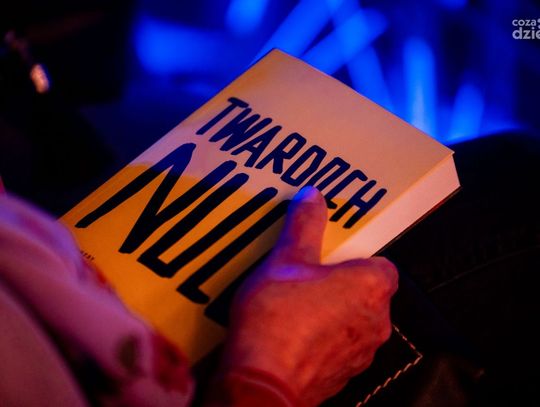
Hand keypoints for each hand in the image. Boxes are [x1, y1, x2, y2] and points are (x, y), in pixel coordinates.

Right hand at [219, 186, 398, 405]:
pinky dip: (324, 338)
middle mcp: (375, 321)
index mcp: (370, 286)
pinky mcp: (344, 374)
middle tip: (307, 275)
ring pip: (354, 321)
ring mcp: (362, 351)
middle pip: (367, 292)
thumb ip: (304, 225)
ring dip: (333, 312)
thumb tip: (312, 198)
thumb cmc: (278, 318)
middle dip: (341, 284)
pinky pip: (340, 347)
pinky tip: (293, 331)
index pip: (381, 263)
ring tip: (295, 303)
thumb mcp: (286, 258)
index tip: (331, 255)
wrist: (262, 379)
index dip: (355, 257)